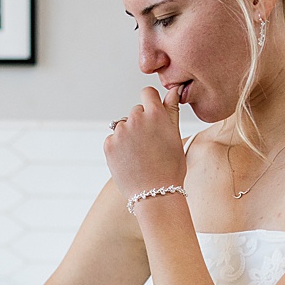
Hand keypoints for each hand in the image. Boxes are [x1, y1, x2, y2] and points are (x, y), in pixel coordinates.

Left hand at [103, 86, 186, 203]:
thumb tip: (173, 90)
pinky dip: (120, 148)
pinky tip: (131, 161)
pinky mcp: (109, 144)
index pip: (148, 93)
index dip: (151, 103)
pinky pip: (114, 139)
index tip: (154, 116)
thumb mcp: (175, 137)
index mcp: (155, 114)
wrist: (156, 194)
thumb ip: (171, 110)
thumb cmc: (171, 166)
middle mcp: (136, 119)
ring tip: (141, 156)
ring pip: (124, 126)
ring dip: (130, 136)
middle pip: (136, 111)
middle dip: (142, 123)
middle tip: (151, 145)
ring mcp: (120, 132)